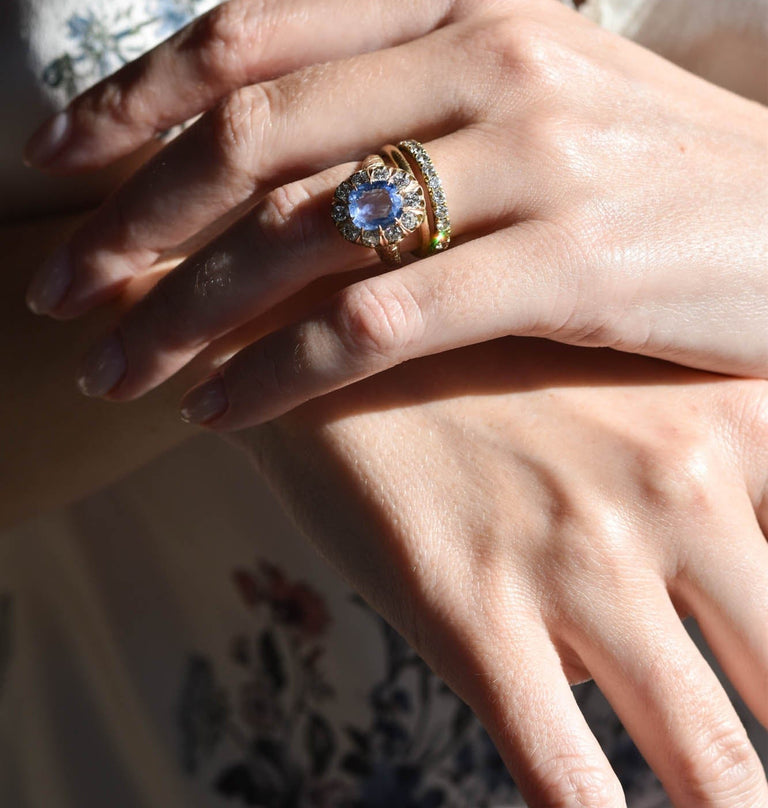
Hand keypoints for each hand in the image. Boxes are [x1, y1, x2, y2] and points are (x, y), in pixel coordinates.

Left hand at [23, 0, 767, 422]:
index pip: (253, 31)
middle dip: (130, 218)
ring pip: (301, 231)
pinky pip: (382, 320)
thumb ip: (396, 99)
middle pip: (251, 130)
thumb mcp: (527, 94)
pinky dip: (281, 371)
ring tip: (117, 372)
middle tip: (59, 293)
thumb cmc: (649, 170)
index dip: (130, 94)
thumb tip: (242, 143)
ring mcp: (538, 152)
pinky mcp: (575, 261)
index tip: (54, 158)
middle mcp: (492, 54)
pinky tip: (223, 414)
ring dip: (183, 311)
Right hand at [228, 339, 767, 807]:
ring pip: (712, 758)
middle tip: (763, 777)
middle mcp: (679, 485)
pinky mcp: (477, 610)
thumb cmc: (493, 360)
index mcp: (731, 419)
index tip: (767, 657)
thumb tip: (718, 618)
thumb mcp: (635, 380)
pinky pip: (565, 776)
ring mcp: (580, 552)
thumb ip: (715, 480)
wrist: (333, 326)